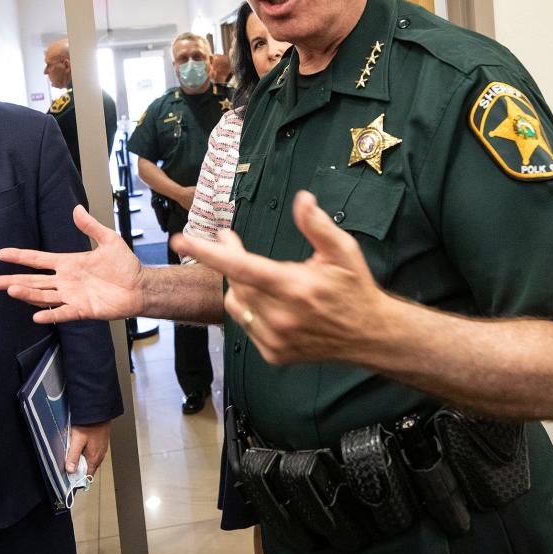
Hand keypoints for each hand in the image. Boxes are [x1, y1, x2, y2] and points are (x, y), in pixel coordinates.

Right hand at [0, 205, 144, 322]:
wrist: (140, 286)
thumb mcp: (109, 240)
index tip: (0, 254)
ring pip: (43, 296)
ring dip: (27, 294)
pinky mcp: (82, 309)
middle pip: (33, 281)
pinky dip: (50, 315)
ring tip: (10, 290)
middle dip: (12, 281)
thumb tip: (76, 208)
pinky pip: (63, 313)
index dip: (19, 257)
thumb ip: (91, 227)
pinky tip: (37, 316)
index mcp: (68, 263)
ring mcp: (72, 296)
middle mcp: (65, 281)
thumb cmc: (125, 265)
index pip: (38, 260)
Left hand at [66, 421, 111, 475]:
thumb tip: (70, 470)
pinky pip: (93, 451)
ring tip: (74, 453)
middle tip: (69, 463)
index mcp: (94, 457)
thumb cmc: (89, 425)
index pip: (88, 475)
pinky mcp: (101, 442)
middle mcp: (100, 455)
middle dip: (79, 467)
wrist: (99, 411)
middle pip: (89, 468)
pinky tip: (81, 446)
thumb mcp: (77, 441)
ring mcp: (101, 448)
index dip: (79, 477)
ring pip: (90, 459)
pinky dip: (86, 452)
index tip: (70, 476)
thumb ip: (73, 456)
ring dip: (82, 459)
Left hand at [171, 190, 386, 364]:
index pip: (242, 268)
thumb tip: (302, 199)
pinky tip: (269, 301)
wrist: (369, 335)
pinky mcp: (274, 354)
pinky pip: (246, 325)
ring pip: (236, 305)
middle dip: (228, 258)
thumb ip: (318, 225)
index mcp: (295, 287)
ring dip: (239, 284)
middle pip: (235, 283)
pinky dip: (250, 309)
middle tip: (230, 241)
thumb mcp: (343, 252)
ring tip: (255, 273)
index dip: (210, 253)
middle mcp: (281, 316)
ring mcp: (276, 339)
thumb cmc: (354, 289)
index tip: (182, 240)